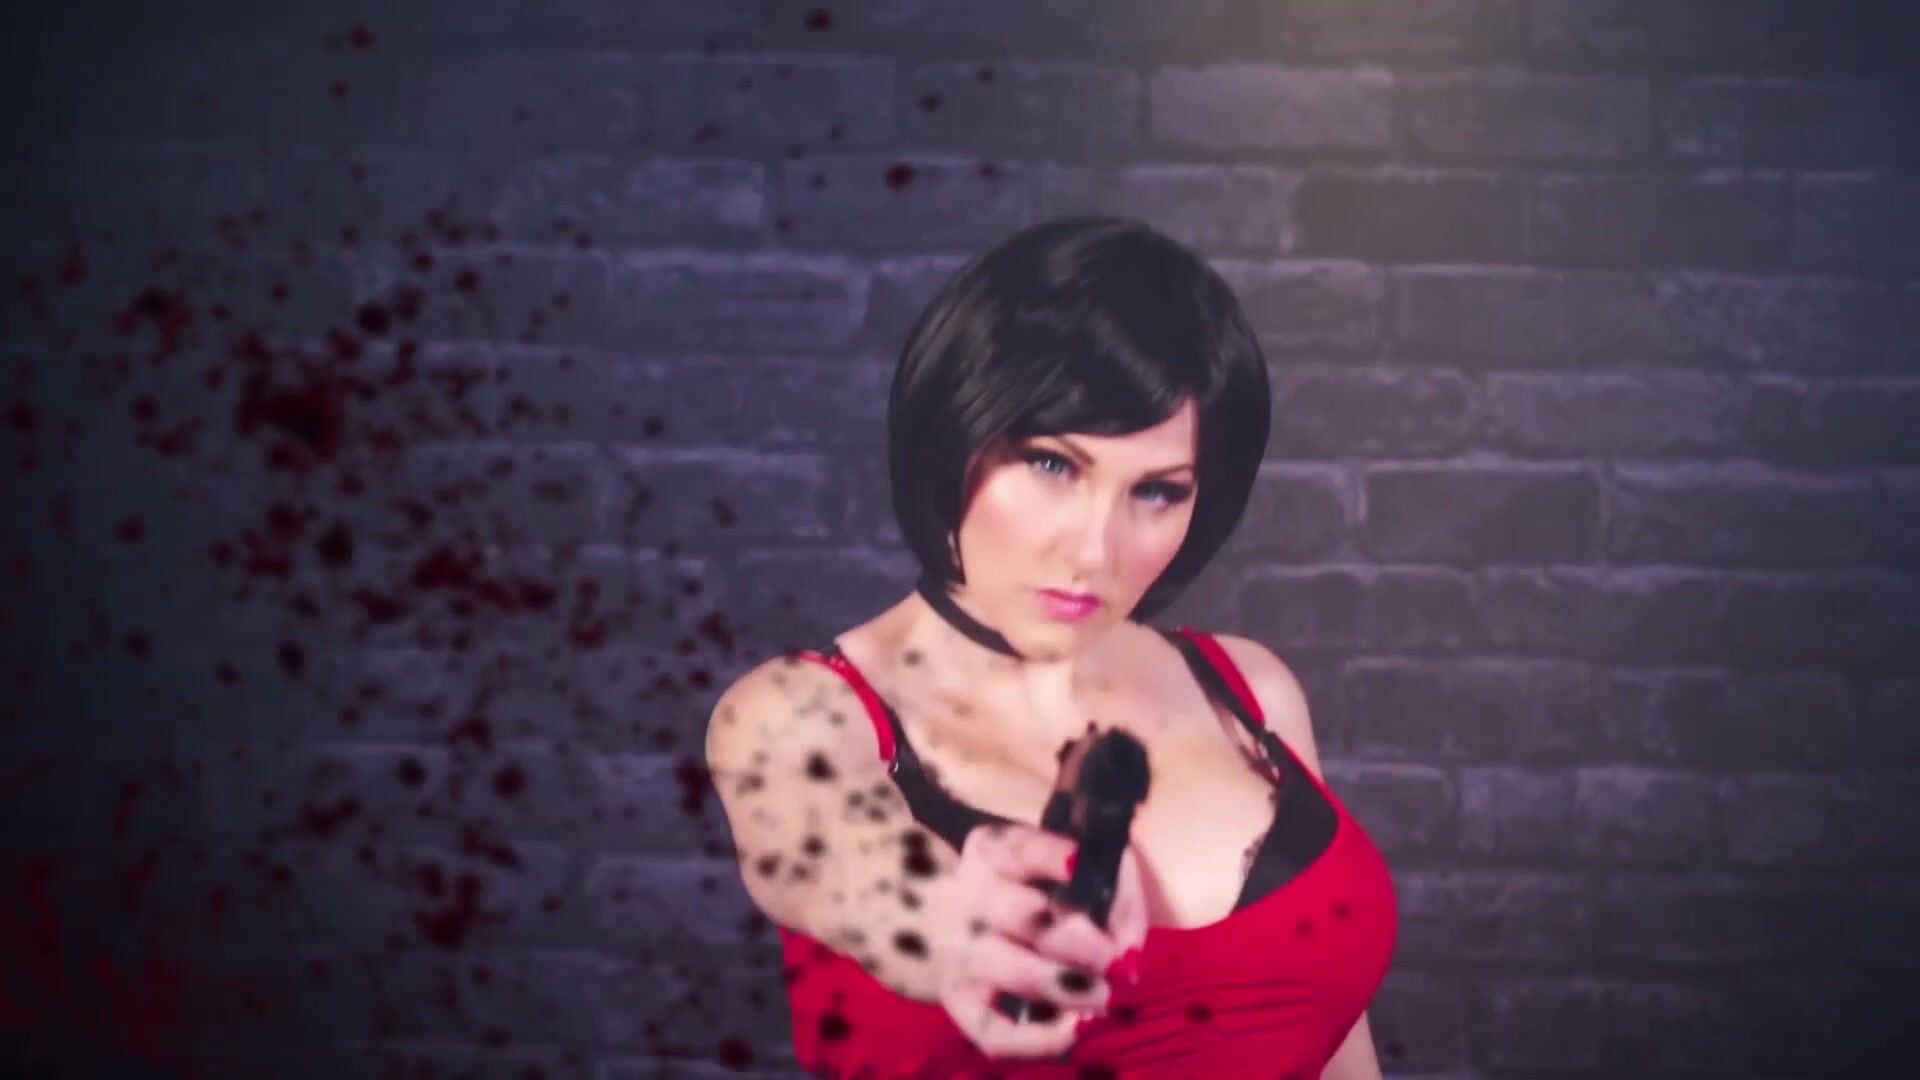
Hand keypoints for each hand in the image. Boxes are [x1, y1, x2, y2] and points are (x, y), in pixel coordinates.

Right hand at [928, 822, 1149, 1059]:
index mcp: (994, 852)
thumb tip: (1130, 944)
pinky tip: (1073, 1030)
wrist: (961, 922)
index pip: (1023, 848)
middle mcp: (968, 897)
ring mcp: (958, 952)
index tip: (1083, 866)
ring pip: (1010, 969)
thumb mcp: (1063, 866)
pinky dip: (1037, 1039)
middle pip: (1021, 914)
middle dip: (1078, 940)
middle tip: (1115, 960)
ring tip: (1104, 996)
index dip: (1056, 856)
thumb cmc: (1031, 889)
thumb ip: (1108, 886)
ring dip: (1067, 985)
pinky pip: (992, 1031)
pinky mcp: (959, 1002)